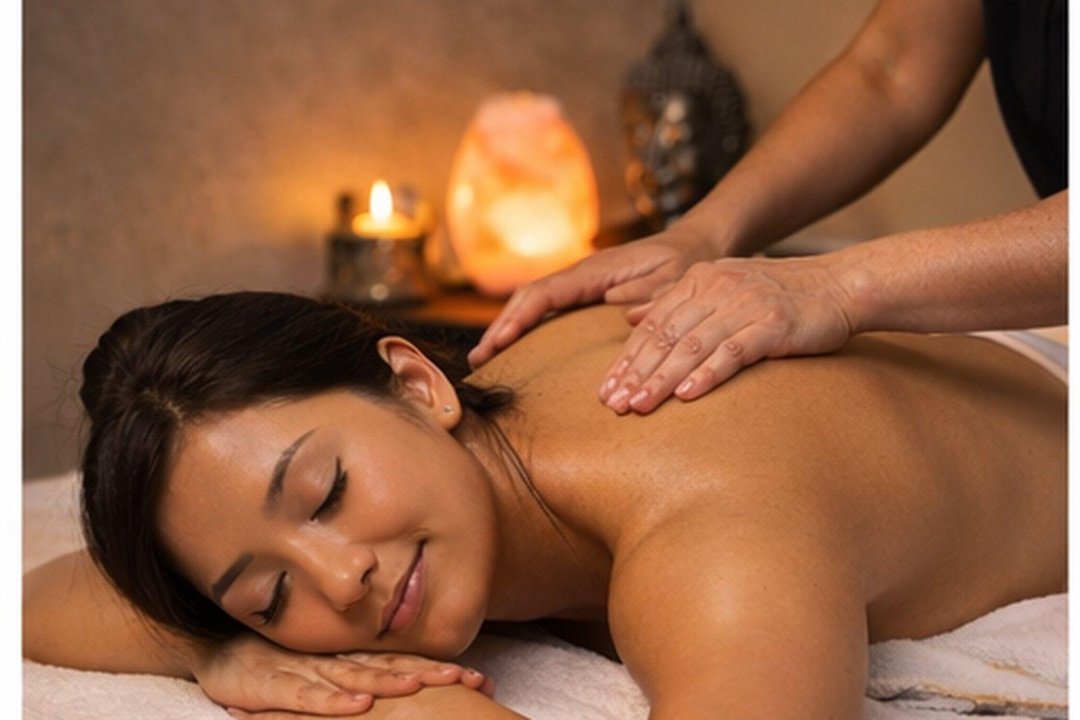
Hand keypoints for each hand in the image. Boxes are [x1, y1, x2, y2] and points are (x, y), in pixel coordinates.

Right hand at [192, 634, 491, 715]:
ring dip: (387, 684)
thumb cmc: (277, 667)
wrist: (215, 652)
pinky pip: (305, 696)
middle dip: (429, 674)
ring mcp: (303, 670)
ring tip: (420, 687)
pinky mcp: (271, 686)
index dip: (438, 669)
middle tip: (467, 679)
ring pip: (352, 679)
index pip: (401, 663)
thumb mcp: (325, 676)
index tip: (479, 677)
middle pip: (388, 668)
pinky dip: (331, 702)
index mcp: (349, 659)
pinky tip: (356, 706)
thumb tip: (411, 690)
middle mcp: (333, 661)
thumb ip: (362, 681)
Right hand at [467, 226, 713, 368]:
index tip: (499, 343)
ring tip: (487, 361)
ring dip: (508, 330)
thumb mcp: (676, 280)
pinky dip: (528, 329)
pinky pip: (548, 311)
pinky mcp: (585, 296)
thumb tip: (625, 313)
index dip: (518, 318)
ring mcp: (580, 286)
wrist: (693, 246)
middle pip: (528, 299)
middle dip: (501, 328)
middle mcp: (581, 276)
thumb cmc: (685, 263)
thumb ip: (654, 296)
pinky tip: (517, 352)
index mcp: (595, 270)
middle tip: (478, 361)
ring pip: (533, 305)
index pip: (545, 293)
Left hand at [599, 255, 854, 413]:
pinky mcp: (772, 324)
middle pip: (666, 336)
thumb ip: (674, 302)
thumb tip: (630, 318)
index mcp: (698, 280)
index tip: (605, 390)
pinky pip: (733, 351)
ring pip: (692, 346)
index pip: (653, 325)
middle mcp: (716, 289)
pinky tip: (687, 395)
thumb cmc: (777, 295)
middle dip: (635, 374)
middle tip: (612, 406)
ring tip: (639, 406)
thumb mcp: (721, 288)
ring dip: (662, 379)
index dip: (627, 359)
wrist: (839, 285)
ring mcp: (744, 305)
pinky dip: (708, 373)